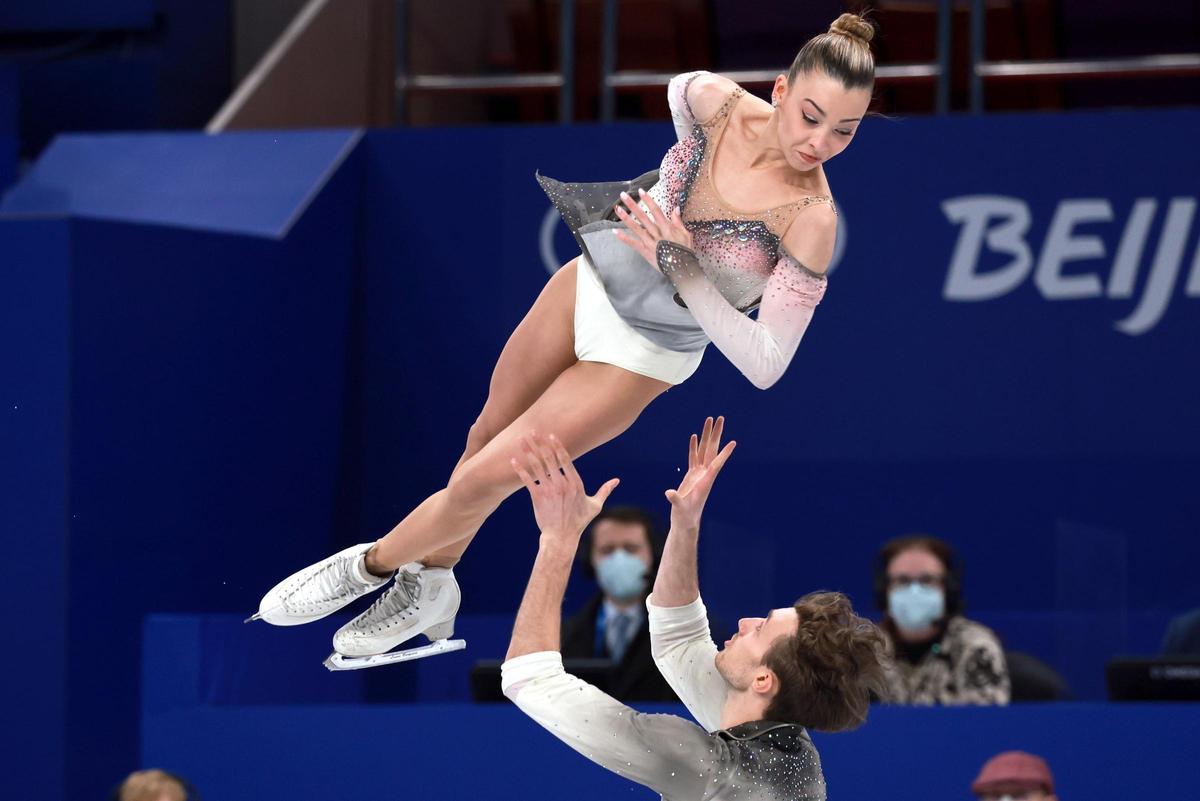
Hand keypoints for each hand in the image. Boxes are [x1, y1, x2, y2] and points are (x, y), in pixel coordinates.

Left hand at [511, 432, 619, 544]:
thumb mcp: (595, 506)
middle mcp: (562, 484)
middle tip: (532, 430)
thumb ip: (605, 490)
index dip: (557, 446)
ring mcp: (549, 490)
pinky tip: (513, 460)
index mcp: (576, 483)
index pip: (565, 460)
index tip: (551, 435)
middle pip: (549, 459)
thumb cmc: (579, 521)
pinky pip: (527, 480)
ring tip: (521, 439)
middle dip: (540, 443)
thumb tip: (617, 481)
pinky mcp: (538, 497)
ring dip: (528, 451)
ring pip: (537, 466)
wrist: (562, 537)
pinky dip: (520, 469)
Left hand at [612, 188, 693, 269]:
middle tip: (624, 195)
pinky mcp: (645, 251)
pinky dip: (624, 238)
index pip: (656, 210)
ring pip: (636, 228)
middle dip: (633, 205)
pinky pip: (633, 243)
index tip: (641, 191)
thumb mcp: (686, 235)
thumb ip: (679, 221)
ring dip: (626, 218)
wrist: (681, 269)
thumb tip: (675, 208)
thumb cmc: (684, 251)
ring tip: (617, 208)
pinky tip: (614, 231)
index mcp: (667, 228)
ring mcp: (650, 242)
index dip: (648, 200)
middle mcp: (657, 233)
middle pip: (643, 216)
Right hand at [665, 416, 735, 531]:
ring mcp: (699, 474)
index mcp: (705, 482)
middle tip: (721, 418)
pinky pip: (694, 457)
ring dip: (707, 436)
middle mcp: (705, 475)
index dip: (724, 454)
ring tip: (709, 421)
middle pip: (712, 451)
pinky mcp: (691, 475)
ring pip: (704, 450)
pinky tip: (695, 436)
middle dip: (716, 434)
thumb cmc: (684, 516)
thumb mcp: (680, 508)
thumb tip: (669, 493)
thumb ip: (676, 499)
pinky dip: (694, 447)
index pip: (716, 464)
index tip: (733, 443)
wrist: (685, 521)